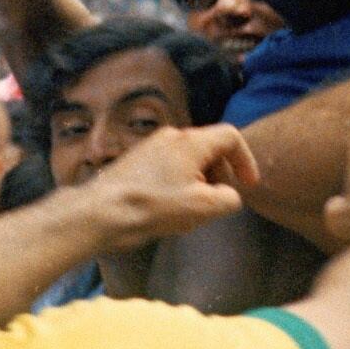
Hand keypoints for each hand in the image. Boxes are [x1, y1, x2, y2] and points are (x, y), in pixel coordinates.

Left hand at [88, 122, 259, 249]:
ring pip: (188, 157)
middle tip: (219, 200)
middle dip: (221, 173)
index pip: (230, 137)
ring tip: (193, 207)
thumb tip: (229, 195)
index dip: (245, 160)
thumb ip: (228, 198)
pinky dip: (180, 181)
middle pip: (209, 147)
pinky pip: (168, 165)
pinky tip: (170, 207)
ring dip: (199, 179)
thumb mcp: (202, 207)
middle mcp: (171, 136)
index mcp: (191, 141)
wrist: (101, 212)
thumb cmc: (155, 206)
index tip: (248, 185)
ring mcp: (151, 146)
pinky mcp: (136, 160)